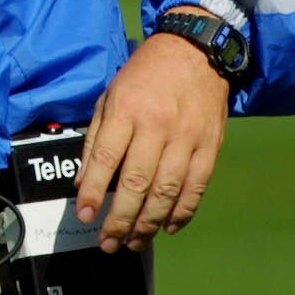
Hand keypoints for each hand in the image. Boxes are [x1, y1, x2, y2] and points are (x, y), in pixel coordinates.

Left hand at [74, 14, 230, 250]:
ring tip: (133, 242)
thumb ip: (96, 139)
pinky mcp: (210, 147)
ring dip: (148, 224)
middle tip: (108, 242)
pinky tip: (167, 227)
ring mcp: (187, 139)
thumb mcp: (110, 96)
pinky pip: (196, 188)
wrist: (195, 51)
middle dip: (120, 219)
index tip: (85, 215)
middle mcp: (157, 126)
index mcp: (127, 110)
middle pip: (137, 183)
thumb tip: (84, 182)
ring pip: (167, 192)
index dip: (94, 192)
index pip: (105, 159)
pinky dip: (182, 213)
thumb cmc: (145, 75)